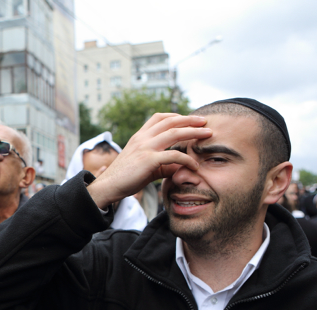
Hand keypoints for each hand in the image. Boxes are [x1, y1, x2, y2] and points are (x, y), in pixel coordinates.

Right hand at [87, 114, 210, 208]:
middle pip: (171, 121)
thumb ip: (164, 165)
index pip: (159, 118)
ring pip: (174, 133)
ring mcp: (145, 147)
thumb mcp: (146, 167)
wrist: (108, 187)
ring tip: (208, 134)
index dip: (176, 116)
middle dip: (191, 120)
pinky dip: (187, 159)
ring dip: (194, 132)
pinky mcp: (148, 160)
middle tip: (206, 122)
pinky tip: (194, 165)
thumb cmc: (125, 178)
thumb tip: (181, 168)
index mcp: (139, 137)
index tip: (190, 120)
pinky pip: (173, 155)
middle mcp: (142, 138)